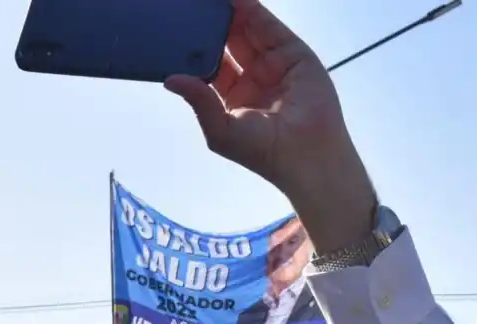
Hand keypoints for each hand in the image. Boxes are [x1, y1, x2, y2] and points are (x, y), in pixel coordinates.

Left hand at [165, 0, 374, 252]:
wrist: (305, 155)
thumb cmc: (264, 152)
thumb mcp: (220, 129)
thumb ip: (198, 101)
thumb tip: (171, 80)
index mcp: (232, 98)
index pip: (210, 63)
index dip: (195, 46)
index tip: (177, 29)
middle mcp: (252, 78)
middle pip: (226, 40)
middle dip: (210, 23)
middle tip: (190, 8)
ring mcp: (272, 63)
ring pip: (246, 27)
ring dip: (228, 11)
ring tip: (206, 1)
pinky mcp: (291, 52)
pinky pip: (266, 24)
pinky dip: (250, 8)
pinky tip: (233, 0)